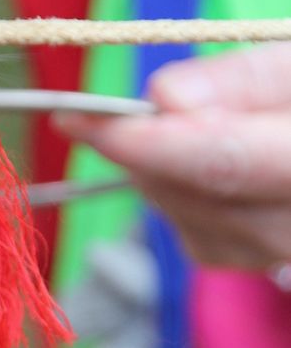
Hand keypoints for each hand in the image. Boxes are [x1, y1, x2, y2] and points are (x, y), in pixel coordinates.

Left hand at [54, 42, 290, 270]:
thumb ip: (244, 79)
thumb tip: (163, 98)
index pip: (225, 162)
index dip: (145, 141)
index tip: (76, 117)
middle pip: (201, 195)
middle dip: (145, 148)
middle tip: (111, 110)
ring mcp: (287, 258)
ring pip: (191, 221)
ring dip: (162, 171)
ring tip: (186, 124)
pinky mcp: (266, 268)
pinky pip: (199, 238)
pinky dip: (182, 197)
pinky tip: (204, 165)